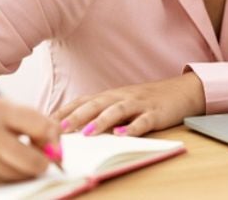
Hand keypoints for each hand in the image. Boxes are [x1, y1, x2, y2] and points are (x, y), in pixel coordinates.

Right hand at [0, 94, 60, 185]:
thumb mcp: (1, 108)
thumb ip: (31, 121)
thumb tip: (57, 148)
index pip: (42, 127)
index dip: (55, 139)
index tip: (54, 143)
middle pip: (35, 161)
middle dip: (45, 162)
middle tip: (42, 156)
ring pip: (22, 174)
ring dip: (26, 169)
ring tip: (14, 154)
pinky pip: (6, 181)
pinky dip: (10, 174)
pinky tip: (0, 161)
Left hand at [52, 73, 205, 136]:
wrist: (182, 91)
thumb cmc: (147, 100)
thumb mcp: (121, 103)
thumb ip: (101, 112)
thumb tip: (73, 127)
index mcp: (111, 95)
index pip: (83, 101)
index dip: (65, 111)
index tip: (45, 122)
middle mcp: (121, 96)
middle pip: (96, 104)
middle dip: (76, 116)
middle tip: (59, 128)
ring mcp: (139, 104)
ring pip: (117, 110)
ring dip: (100, 121)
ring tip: (87, 133)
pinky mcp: (156, 113)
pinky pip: (143, 121)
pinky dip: (133, 128)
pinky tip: (123, 135)